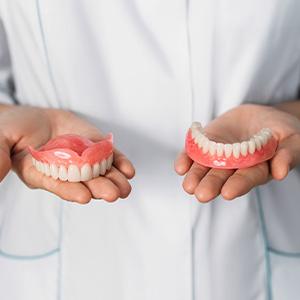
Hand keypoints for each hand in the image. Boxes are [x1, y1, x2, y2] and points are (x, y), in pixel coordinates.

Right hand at [0, 105, 134, 203]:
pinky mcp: (94, 147)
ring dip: (113, 180)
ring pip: (100, 172)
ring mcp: (82, 160)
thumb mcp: (1, 138)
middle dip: (98, 188)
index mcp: (41, 173)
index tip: (84, 196)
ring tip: (124, 187)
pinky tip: (128, 170)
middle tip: (112, 194)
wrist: (36, 117)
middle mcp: (65, 171)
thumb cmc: (15, 127)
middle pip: (83, 182)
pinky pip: (109, 156)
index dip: (70, 190)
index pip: (57, 184)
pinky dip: (119, 162)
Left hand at [175, 104, 299, 201]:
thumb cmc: (280, 130)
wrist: (259, 116)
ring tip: (189, 186)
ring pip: (205, 168)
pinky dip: (186, 159)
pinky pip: (194, 153)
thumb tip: (281, 172)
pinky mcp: (206, 144)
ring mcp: (218, 156)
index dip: (238, 185)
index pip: (247, 179)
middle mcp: (234, 167)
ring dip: (195, 176)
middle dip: (212, 185)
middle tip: (201, 194)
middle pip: (222, 177)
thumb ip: (289, 154)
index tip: (228, 192)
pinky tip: (180, 167)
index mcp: (256, 169)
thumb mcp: (292, 139)